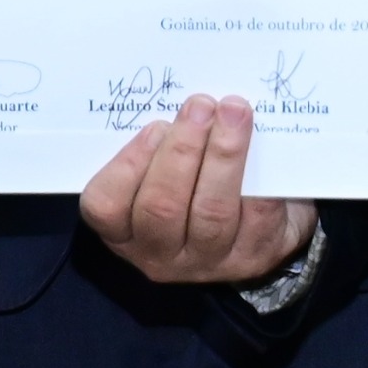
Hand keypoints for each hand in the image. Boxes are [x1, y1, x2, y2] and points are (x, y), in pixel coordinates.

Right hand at [79, 94, 317, 286]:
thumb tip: (178, 105)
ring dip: (224, 155)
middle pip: (161, 207)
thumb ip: (157, 146)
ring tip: (234, 112)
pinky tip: (260, 145)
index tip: (155, 127)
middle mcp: (159, 254)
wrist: (261, 219)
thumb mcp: (161, 168)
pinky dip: (257, 177)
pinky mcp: (253, 257)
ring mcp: (208, 262)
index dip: (128, 165)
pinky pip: (256, 216)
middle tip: (200, 106)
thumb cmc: (194, 181)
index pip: (106, 205)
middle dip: (182, 150)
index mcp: (124, 230)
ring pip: (211, 211)